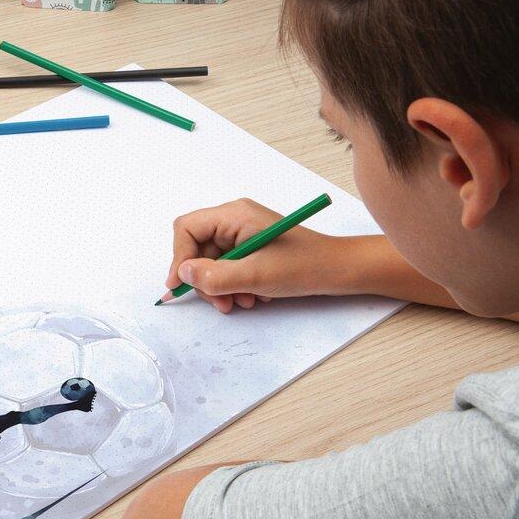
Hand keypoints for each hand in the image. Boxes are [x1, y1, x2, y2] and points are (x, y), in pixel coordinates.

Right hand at [165, 198, 355, 312]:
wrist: (339, 270)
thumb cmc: (304, 266)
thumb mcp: (255, 276)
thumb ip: (214, 276)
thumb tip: (183, 275)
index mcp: (234, 215)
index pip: (187, 229)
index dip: (179, 257)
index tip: (179, 286)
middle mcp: (235, 219)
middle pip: (197, 249)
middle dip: (205, 279)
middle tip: (221, 303)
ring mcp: (243, 233)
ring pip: (211, 262)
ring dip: (221, 287)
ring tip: (242, 301)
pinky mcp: (251, 247)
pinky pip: (228, 267)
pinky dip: (234, 285)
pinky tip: (253, 295)